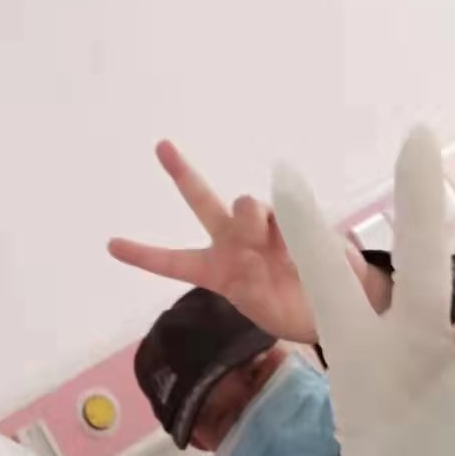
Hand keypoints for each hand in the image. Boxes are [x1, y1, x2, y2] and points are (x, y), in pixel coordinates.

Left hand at [108, 140, 372, 342]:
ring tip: (270, 249)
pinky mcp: (294, 216)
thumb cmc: (294, 309)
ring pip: (244, 206)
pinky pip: (284, 208)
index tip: (111, 245)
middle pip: (203, 202)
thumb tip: (253, 232)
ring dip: (250, 221)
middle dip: (182, 173)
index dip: (144, 255)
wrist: (343, 305)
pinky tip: (301, 248)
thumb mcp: (262, 308)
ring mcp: (263, 226)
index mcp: (218, 271)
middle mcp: (235, 241)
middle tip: (161, 146)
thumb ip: (250, 276)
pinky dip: (290, 227)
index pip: (174, 262)